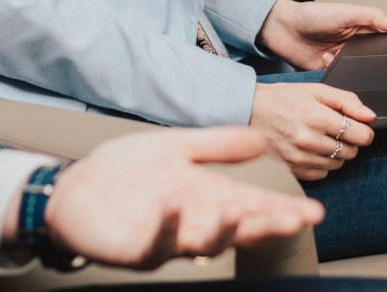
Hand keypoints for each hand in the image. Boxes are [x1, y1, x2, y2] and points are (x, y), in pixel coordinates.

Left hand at [40, 127, 323, 268]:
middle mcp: (192, 222)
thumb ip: (217, 145)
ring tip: (237, 213)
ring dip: (221, 230)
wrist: (75, 190)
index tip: (312, 211)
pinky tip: (175, 211)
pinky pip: (155, 244)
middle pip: (237, 227)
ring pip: (201, 242)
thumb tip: (261, 138)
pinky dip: (167, 229)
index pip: (251, 206)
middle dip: (265, 225)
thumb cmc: (125, 172)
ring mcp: (166, 238)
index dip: (280, 211)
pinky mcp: (135, 248)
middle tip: (292, 220)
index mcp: (206, 197)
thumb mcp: (176, 148)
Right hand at [249, 82, 375, 179]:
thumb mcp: (315, 90)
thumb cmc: (280, 99)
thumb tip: (370, 116)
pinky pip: (322, 174)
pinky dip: (322, 164)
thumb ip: (346, 100)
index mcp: (316, 117)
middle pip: (351, 151)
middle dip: (349, 140)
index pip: (361, 135)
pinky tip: (311, 150)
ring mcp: (299, 159)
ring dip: (336, 152)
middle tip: (334, 129)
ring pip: (338, 164)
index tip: (358, 126)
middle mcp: (309, 141)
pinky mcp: (292, 171)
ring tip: (320, 137)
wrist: (247, 112)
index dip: (364, 130)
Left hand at [257, 0, 386, 70]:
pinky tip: (325, 60)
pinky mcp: (328, 73)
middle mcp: (353, 47)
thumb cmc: (312, 15)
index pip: (382, 42)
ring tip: (335, 54)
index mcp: (361, 31)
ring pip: (356, 73)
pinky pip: (340, 80)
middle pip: (371, 62)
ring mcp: (341, 61)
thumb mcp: (346, 11)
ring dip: (349, 68)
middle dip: (367, 62)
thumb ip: (372, 16)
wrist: (283, 28)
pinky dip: (336, 75)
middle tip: (357, 55)